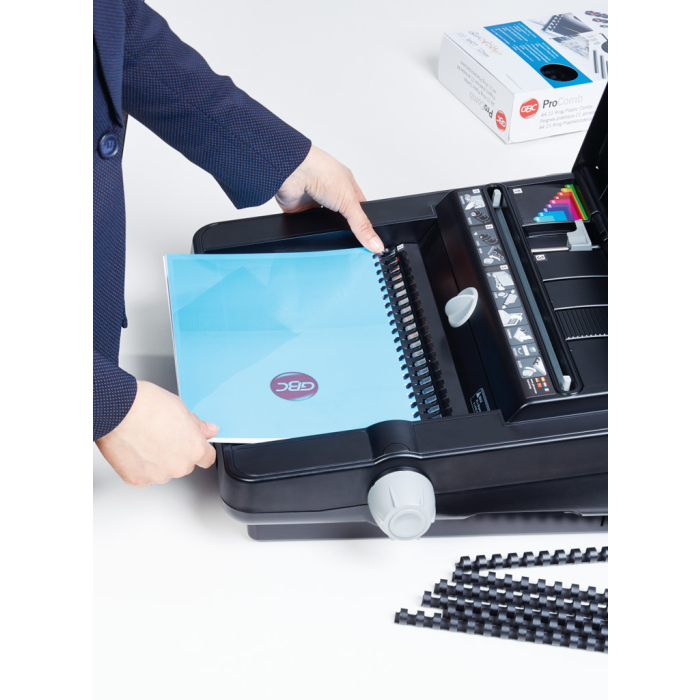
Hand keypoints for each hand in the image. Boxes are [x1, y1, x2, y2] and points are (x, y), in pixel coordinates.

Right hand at [96, 380, 218, 486]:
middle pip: (184, 465)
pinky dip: (140, 467)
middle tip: (162, 436)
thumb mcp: (181, 408)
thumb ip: (198, 425)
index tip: (193, 445)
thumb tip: (209, 430)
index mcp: (194, 449)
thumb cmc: (146, 406)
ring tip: (146, 440)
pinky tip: (135, 449)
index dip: (200, 450)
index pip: (207, 458)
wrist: (117, 410)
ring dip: (158, 461)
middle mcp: (179, 467)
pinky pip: (144, 476)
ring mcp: (158, 476)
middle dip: (177, 453)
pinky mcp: (138, 480)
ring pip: (164, 472)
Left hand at [276, 145, 383, 252]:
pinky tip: (313, 232)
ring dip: (325, 227)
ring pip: (323, 222)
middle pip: (341, 216)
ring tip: (331, 235)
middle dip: (343, 226)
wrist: (293, 172)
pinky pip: (307, 225)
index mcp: (346, 184)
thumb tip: (376, 242)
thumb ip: (362, 225)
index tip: (368, 236)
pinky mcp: (299, 209)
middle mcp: (330, 191)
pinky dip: (309, 229)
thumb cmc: (321, 171)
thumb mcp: (349, 201)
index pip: (359, 206)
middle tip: (350, 240)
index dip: (363, 221)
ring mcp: (314, 200)